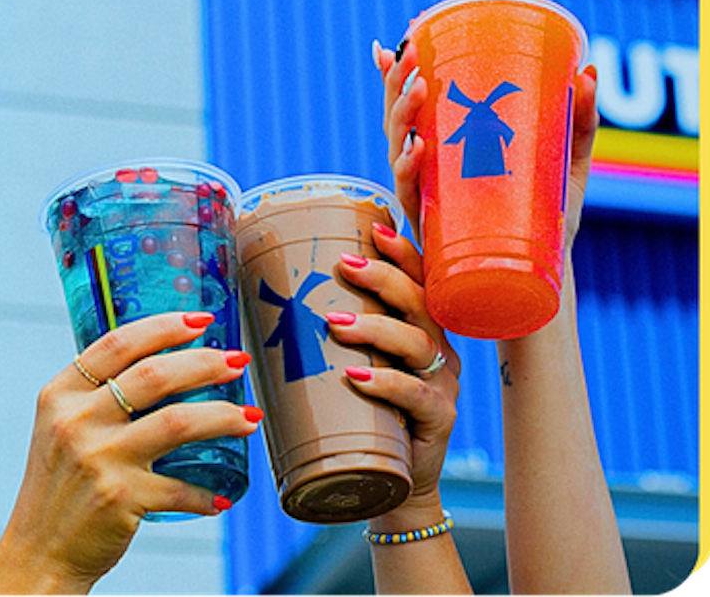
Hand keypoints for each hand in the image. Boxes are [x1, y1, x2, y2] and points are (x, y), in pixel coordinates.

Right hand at [0, 312, 259, 594]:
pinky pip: (181, 487)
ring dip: (223, 416)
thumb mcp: (64, 427)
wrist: (38, 554)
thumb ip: (101, 393)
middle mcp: (77, 421)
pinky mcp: (120, 498)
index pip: (119, 344)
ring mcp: (99, 459)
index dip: (166, 326)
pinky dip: (206, 493)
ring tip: (250, 416)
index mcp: (61, 394)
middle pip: (156, 375)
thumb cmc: (64, 483)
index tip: (203, 321)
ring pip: (178, 421)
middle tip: (238, 361)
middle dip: (207, 363)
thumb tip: (172, 361)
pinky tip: (222, 496)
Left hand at [325, 225, 460, 510]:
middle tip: (344, 266)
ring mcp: (442, 382)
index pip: (419, 278)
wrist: (391, 481)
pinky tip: (358, 377)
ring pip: (418, 342)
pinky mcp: (439, 418)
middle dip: (385, 277)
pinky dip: (387, 383)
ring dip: (376, 328)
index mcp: (419, 326)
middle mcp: (437, 347)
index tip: (376, 227)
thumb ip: (331, 336)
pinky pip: (418, 395)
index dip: (405, 250)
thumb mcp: (354, 364)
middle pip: (420, 300)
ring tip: (336, 324)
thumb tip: (267, 302)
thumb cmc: (365, 413)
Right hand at [373, 39, 599, 250]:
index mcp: (448, 149)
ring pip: (398, 149)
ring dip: (402, 116)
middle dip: (396, 85)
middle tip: (409, 57)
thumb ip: (577, 121)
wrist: (543, 279)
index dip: (398, 75)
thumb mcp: (565, 164)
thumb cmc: (547, 220)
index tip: (398, 39)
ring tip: (419, 88)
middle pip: (398, 120)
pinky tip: (417, 150)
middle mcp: (430, 169)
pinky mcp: (433, 225)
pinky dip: (410, 171)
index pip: (415, 106)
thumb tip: (587, 71)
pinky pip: (412, 195)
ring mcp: (429, 195)